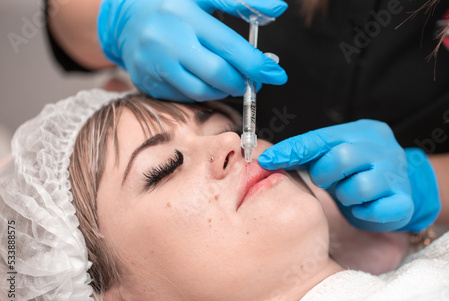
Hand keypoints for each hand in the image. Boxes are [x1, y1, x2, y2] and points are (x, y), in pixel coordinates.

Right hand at [97, 0, 287, 101]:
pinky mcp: (148, 84)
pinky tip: (207, 81)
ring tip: (231, 79)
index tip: (277, 74)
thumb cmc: (172, 4)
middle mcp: (167, 42)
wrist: (125, 19)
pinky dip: (204, 93)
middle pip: (217, 74)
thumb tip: (278, 7)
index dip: (257, 64)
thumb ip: (241, 2)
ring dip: (225, 90)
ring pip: (202, 91)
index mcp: (184, 15)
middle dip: (242, 82)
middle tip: (253, 80)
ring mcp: (155, 66)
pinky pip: (186, 97)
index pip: (229, 46)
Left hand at [258, 120, 440, 231]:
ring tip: (348, 195)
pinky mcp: (403, 202)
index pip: (320, 138)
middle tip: (326, 181)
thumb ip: (305, 154)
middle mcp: (382, 148)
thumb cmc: (355, 171)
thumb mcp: (331, 156)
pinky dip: (364, 212)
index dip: (291, 151)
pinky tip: (364, 207)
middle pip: (341, 157)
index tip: (265, 161)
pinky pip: (376, 210)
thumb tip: (267, 158)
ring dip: (345, 196)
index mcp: (362, 132)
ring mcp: (397, 174)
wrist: (399, 189)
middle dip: (325, 174)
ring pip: (359, 186)